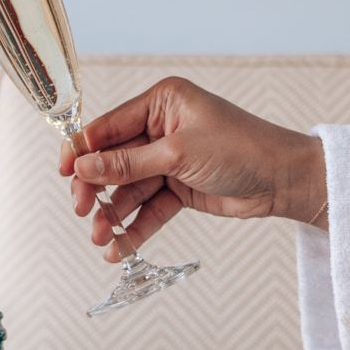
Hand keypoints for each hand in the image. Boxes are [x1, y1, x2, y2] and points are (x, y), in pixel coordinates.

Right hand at [61, 77, 327, 261]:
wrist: (285, 180)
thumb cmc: (242, 149)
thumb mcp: (178, 154)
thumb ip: (128, 163)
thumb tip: (83, 166)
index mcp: (161, 102)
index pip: (109, 126)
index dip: (82, 149)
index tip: (64, 174)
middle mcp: (162, 127)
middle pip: (114, 160)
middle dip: (97, 187)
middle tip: (83, 210)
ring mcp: (170, 159)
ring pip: (130, 188)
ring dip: (113, 213)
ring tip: (101, 238)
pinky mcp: (180, 187)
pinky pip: (149, 207)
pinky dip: (134, 227)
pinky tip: (118, 246)